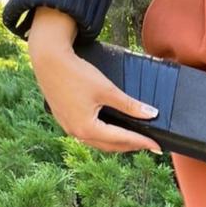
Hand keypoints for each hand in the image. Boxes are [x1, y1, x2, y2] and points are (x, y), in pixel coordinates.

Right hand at [27, 6, 162, 154]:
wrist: (48, 59)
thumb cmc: (77, 73)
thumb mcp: (107, 89)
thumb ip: (130, 105)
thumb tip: (152, 114)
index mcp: (88, 128)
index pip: (122, 139)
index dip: (142, 142)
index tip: (157, 146)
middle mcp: (77, 133)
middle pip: (111, 146)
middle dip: (131, 146)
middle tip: (149, 145)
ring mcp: (69, 128)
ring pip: (100, 143)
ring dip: (118, 143)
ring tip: (134, 140)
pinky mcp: (66, 121)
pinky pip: (89, 136)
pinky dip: (104, 137)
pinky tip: (112, 132)